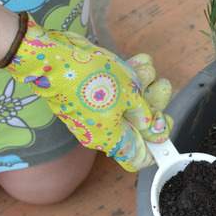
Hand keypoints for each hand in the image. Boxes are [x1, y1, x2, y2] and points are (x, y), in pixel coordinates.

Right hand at [4, 13, 172, 171]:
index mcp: (111, 140)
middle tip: (162, 87)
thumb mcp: (129, 96)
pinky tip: (139, 62)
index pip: (138, 159)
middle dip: (153, 105)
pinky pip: (113, 91)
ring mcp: (92, 113)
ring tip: (148, 70)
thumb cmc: (90, 79)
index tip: (163, 126)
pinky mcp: (87, 96)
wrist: (53, 56)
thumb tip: (155, 131)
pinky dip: (127, 77)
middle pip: (136, 127)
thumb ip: (145, 115)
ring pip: (127, 105)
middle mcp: (100, 131)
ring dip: (143, 85)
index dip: (155, 146)